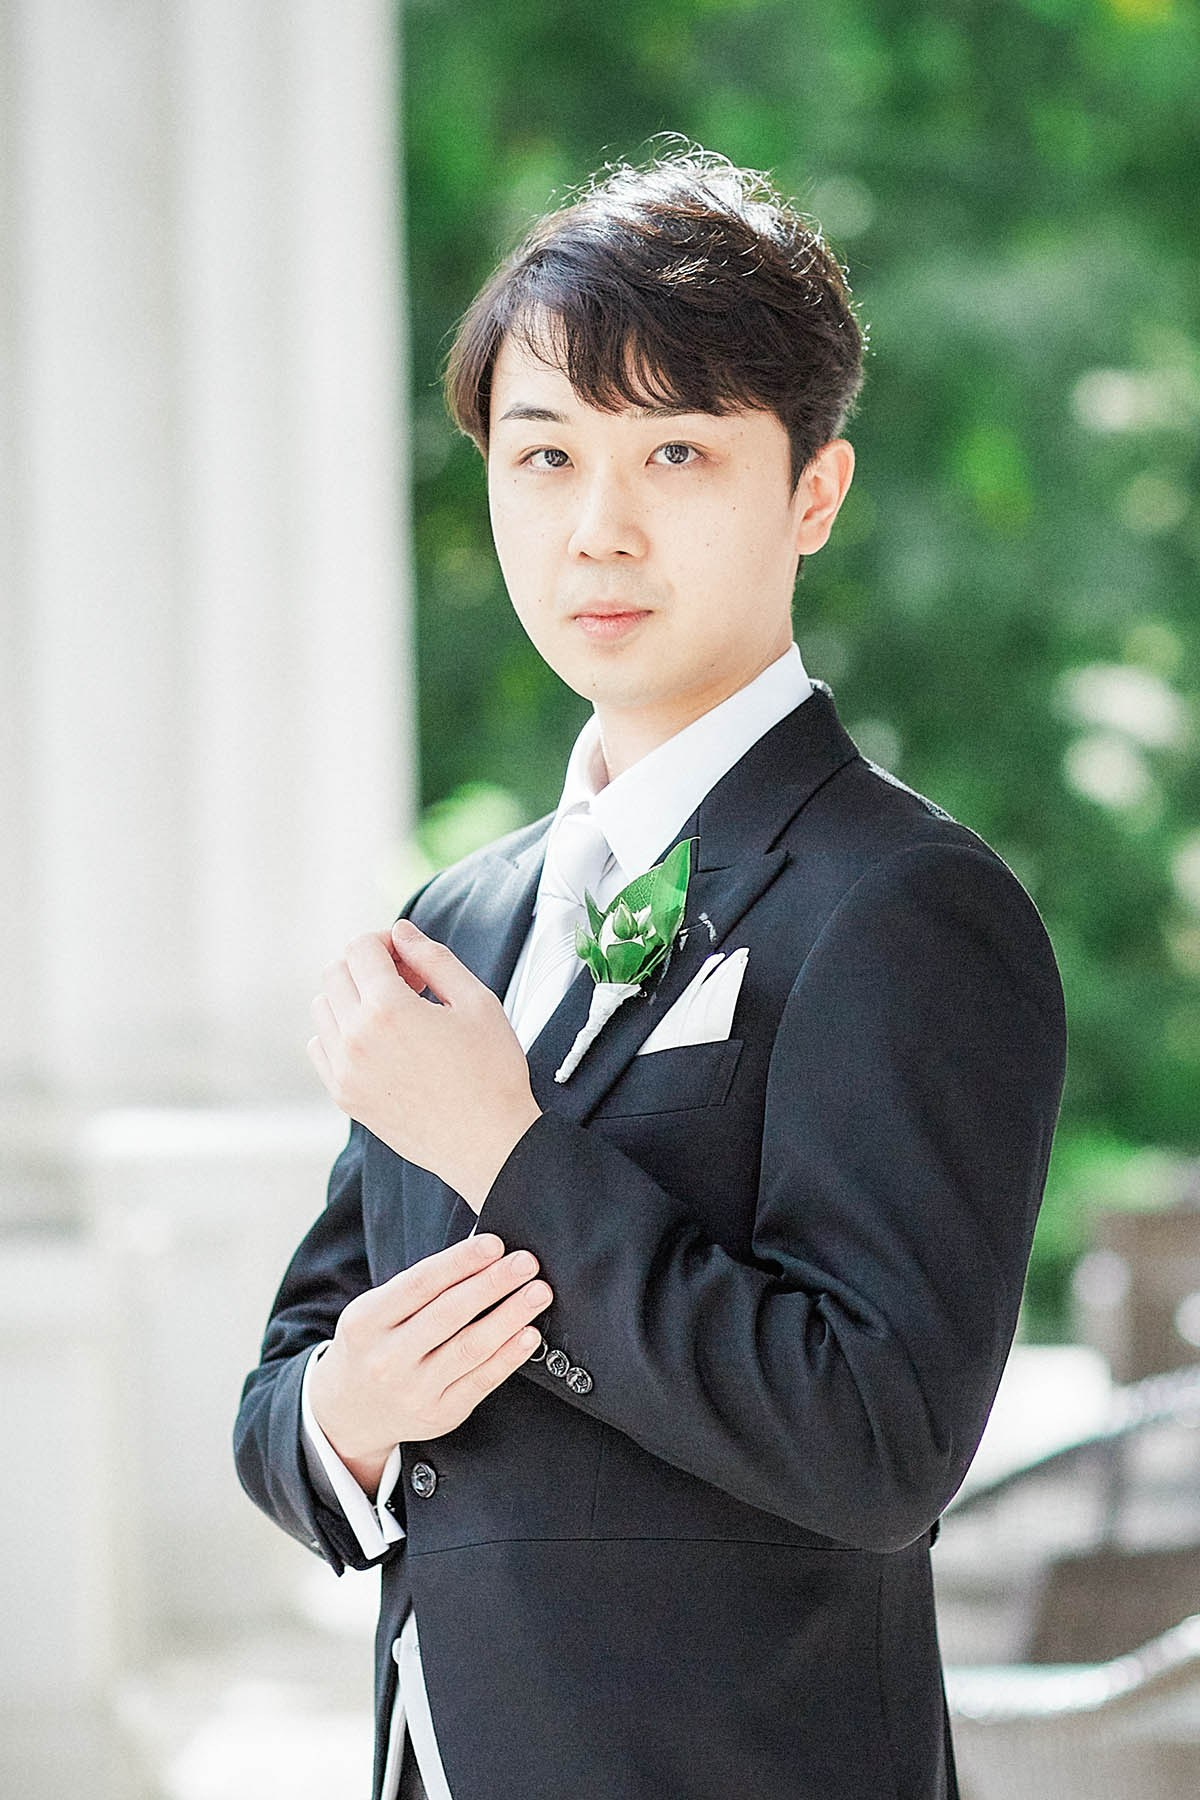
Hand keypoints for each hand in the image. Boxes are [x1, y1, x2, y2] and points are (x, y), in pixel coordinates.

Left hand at [308, 919, 541, 1207]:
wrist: (489, 1144)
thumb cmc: (492, 1073)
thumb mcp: (477, 1001)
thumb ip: (434, 958)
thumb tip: (401, 932)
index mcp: (388, 1009)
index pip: (360, 949)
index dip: (385, 941)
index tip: (408, 956)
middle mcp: (356, 1038)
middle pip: (335, 973)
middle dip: (367, 965)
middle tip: (405, 980)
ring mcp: (345, 1071)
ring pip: (323, 1008)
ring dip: (351, 996)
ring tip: (393, 1011)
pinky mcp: (345, 1097)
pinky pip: (321, 1047)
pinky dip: (339, 1033)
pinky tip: (376, 1040)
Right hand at [308, 1232, 552, 1493]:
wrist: (351, 1412)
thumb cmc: (376, 1344)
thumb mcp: (377, 1311)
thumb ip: (422, 1287)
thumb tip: (484, 1251)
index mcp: (366, 1321)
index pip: (419, 1284)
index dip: (460, 1262)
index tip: (495, 1243)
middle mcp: (387, 1358)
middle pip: (448, 1314)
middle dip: (493, 1284)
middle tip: (528, 1262)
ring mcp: (413, 1391)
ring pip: (470, 1348)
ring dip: (510, 1317)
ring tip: (538, 1293)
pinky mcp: (439, 1415)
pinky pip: (481, 1381)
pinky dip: (508, 1356)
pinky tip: (530, 1334)